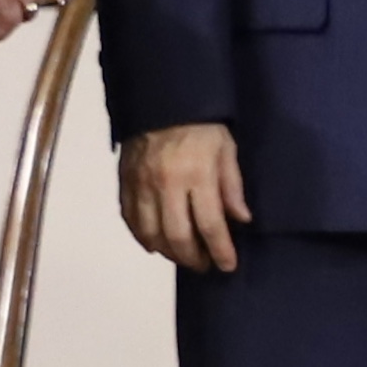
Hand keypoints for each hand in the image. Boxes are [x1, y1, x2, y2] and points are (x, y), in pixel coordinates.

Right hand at [123, 121, 249, 273]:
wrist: (162, 100)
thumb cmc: (202, 124)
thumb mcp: (227, 149)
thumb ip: (233, 186)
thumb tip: (241, 219)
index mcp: (197, 175)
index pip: (210, 225)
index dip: (220, 251)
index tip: (227, 265)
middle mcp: (166, 184)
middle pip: (177, 237)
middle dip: (193, 258)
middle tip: (205, 265)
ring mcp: (141, 185)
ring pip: (150, 234)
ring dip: (167, 252)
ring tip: (183, 256)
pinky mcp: (125, 182)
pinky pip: (130, 219)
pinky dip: (142, 237)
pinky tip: (155, 243)